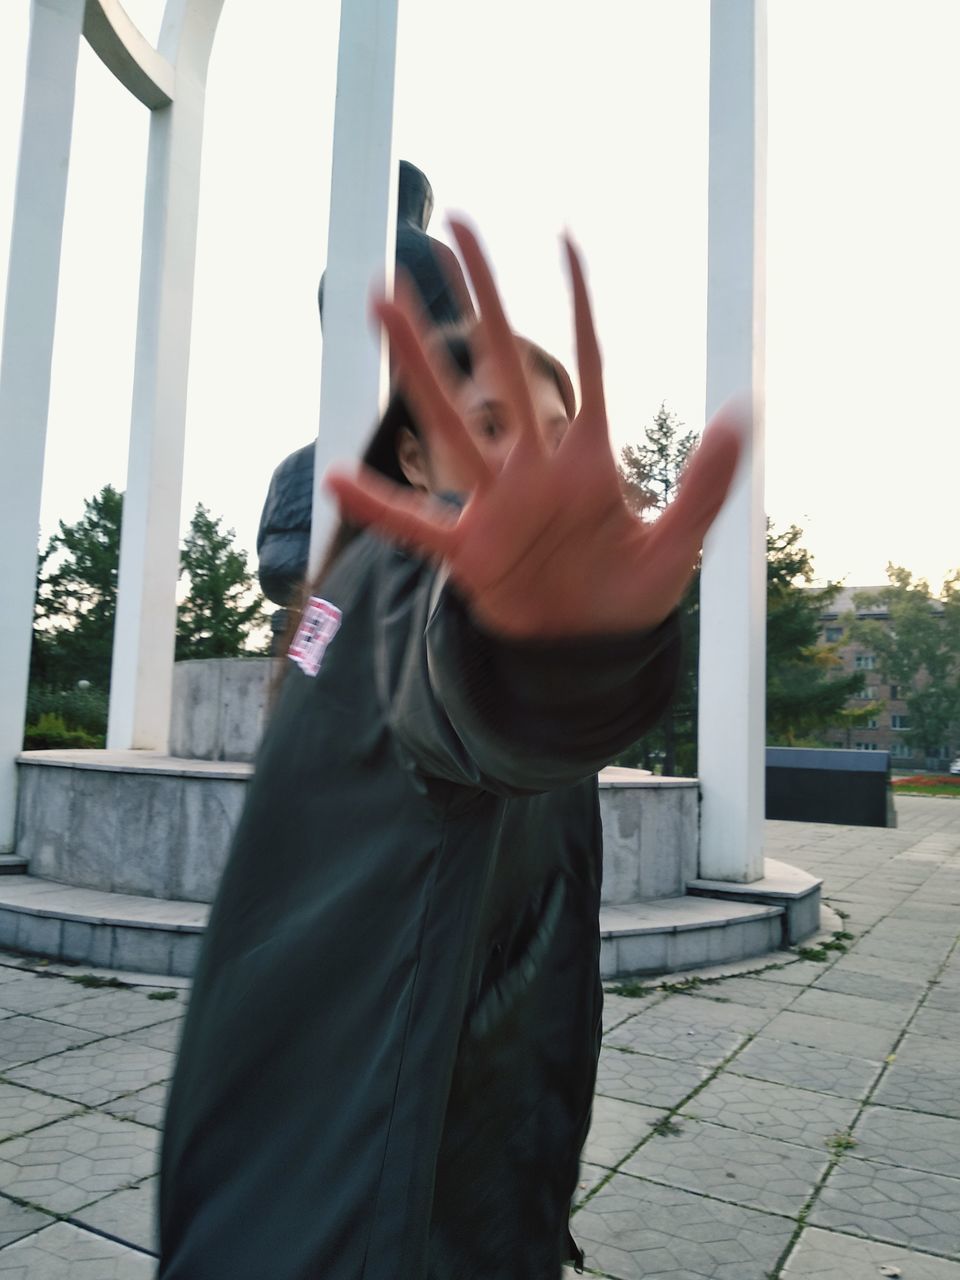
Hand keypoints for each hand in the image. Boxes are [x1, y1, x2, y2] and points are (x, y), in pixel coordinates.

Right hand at [326, 220, 745, 639]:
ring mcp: (495, 506)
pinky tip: (339, 478)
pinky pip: (416, 526)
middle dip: (483, 298)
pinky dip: (380, 507)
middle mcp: (534, 468)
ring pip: (450, 423)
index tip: (566, 241)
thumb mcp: (678, 544)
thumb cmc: (628, 595)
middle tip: (458, 228)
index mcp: (588, 460)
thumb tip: (740, 414)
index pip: (586, 365)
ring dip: (418, 364)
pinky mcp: (468, 553)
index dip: (580, 305)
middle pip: (502, 366)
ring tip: (383, 303)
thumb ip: (704, 484)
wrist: (586, 652)